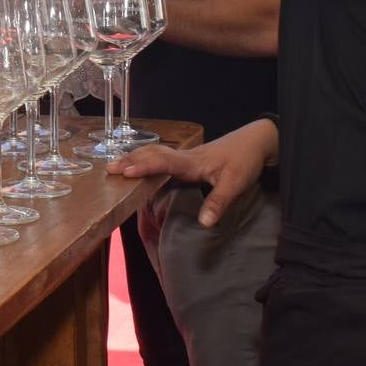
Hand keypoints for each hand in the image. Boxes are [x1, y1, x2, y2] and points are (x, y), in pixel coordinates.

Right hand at [108, 118, 276, 227]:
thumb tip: (203, 223)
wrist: (256, 141)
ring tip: (115, 165)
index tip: (126, 172)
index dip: (144, 167)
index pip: (163, 162)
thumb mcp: (235, 183)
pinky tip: (139, 164)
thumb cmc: (244, 160)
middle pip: (152, 155)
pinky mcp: (189, 160)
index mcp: (192, 162)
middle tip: (108, 169)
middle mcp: (185, 157)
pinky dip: (146, 159)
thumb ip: (218, 202)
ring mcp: (186, 157)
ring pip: (155, 153)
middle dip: (130, 161)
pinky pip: (162, 157)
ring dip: (135, 158)